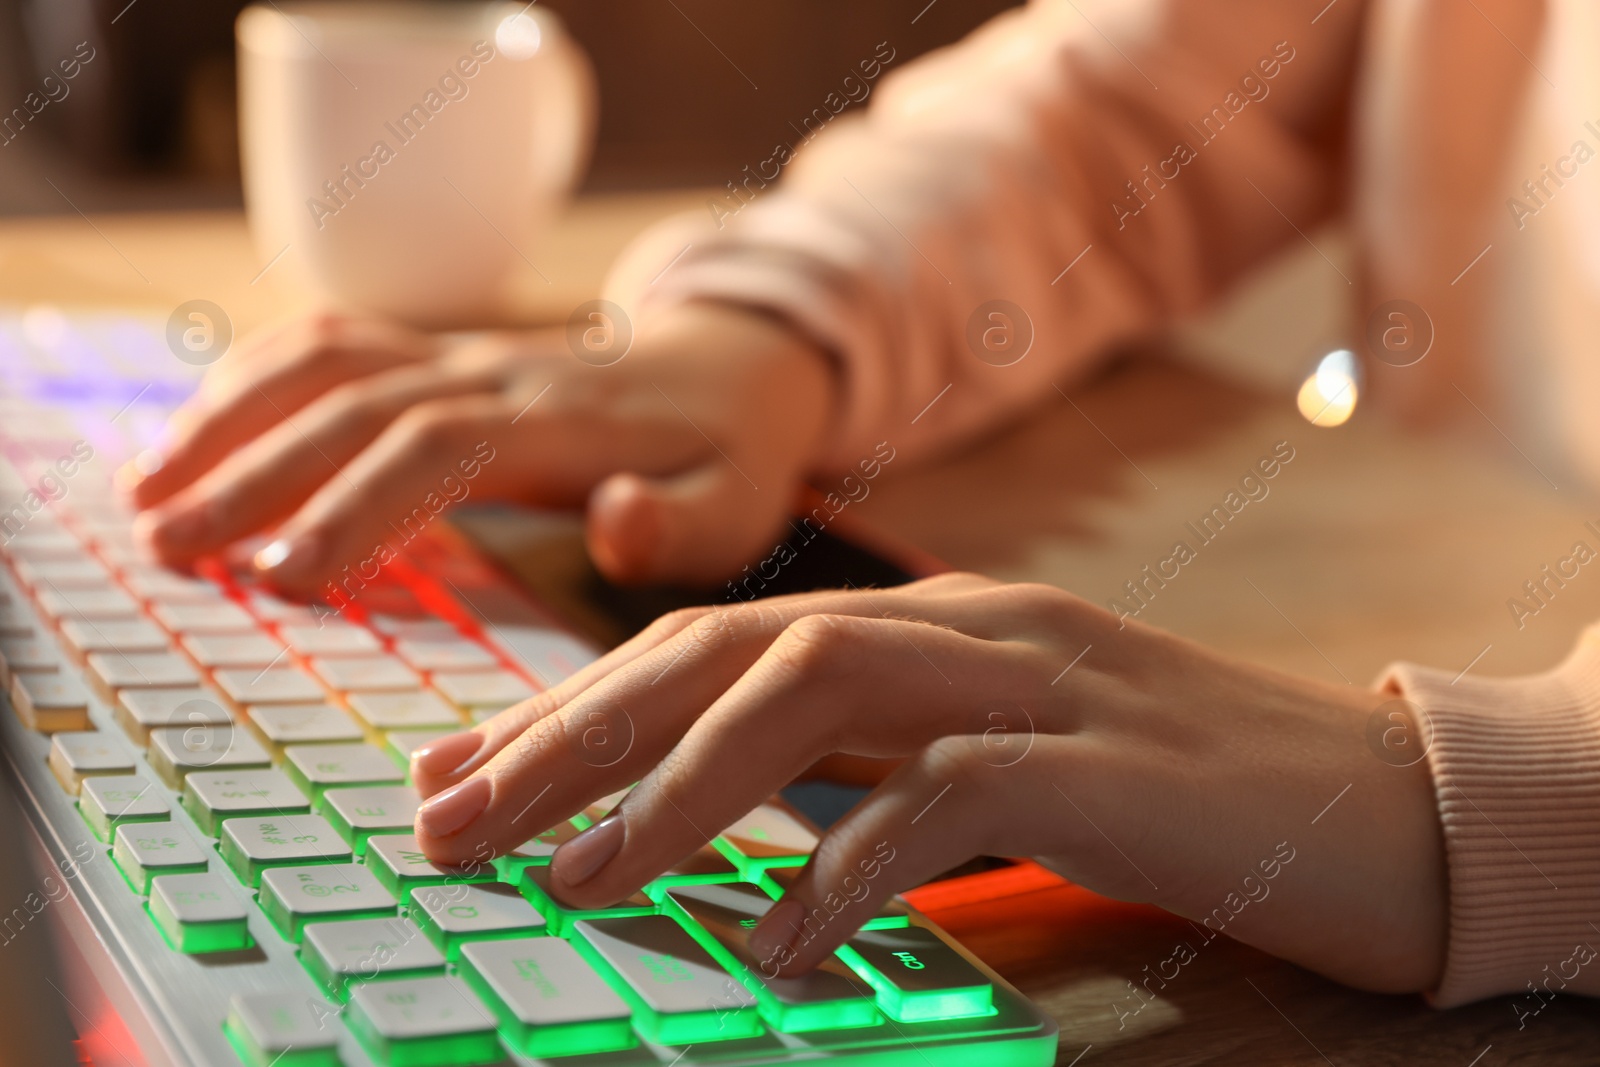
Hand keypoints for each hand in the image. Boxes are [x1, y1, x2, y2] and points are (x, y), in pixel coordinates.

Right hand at [120, 303, 835, 590]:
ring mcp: (464, 353)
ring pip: (328, 364)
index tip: (282, 578)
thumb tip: (618, 522)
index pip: (436, 448)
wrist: (737, 362)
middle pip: (356, 405)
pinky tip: (202, 429)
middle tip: (168, 546)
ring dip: (232, 419)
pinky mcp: (445, 352)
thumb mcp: (736, 505)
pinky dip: (260, 378)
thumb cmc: (731, 456)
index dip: (355, 506)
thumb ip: (679, 524)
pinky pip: (339, 344)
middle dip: (256, 472)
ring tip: (147, 493)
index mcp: (561, 424)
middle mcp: (497, 373)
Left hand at [408, 572, 1447, 993]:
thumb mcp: (993, 761)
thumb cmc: (1175, 795)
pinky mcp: (1101, 765)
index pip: (710, 644)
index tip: (458, 772)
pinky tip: (779, 939)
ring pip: (813, 689)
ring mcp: (1033, 685)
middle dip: (570, 732)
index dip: (570, 705)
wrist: (1376, 802)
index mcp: (928, 624)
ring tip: (580, 876)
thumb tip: (731, 832)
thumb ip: (869, 766)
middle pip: (725, 650)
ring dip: (677, 782)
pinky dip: (844, 861)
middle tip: (448, 820)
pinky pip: (945, 793)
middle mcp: (963, 629)